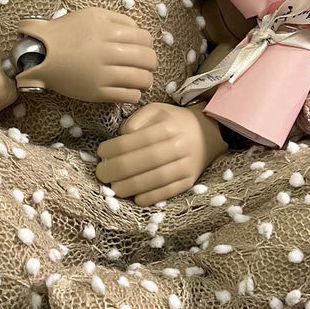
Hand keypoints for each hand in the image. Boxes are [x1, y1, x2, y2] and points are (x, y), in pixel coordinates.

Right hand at [13, 8, 156, 104]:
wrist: (41, 55)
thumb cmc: (66, 32)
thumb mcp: (92, 15)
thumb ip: (118, 19)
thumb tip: (138, 31)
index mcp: (108, 32)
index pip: (145, 39)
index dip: (148, 44)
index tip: (143, 48)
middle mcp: (108, 53)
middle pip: (147, 59)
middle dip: (151, 62)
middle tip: (146, 65)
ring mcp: (103, 74)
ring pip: (142, 79)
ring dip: (146, 79)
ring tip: (141, 79)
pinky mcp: (97, 92)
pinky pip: (128, 96)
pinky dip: (135, 94)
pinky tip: (130, 90)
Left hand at [95, 102, 226, 205]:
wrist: (208, 131)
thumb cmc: (174, 121)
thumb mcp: (155, 110)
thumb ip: (136, 120)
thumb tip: (121, 137)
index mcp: (166, 127)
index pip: (133, 141)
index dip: (112, 149)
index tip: (101, 153)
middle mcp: (177, 146)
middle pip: (142, 162)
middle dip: (116, 170)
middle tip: (101, 173)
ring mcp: (186, 166)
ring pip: (154, 180)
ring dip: (130, 186)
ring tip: (114, 187)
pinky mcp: (190, 181)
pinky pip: (168, 192)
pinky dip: (150, 197)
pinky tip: (135, 198)